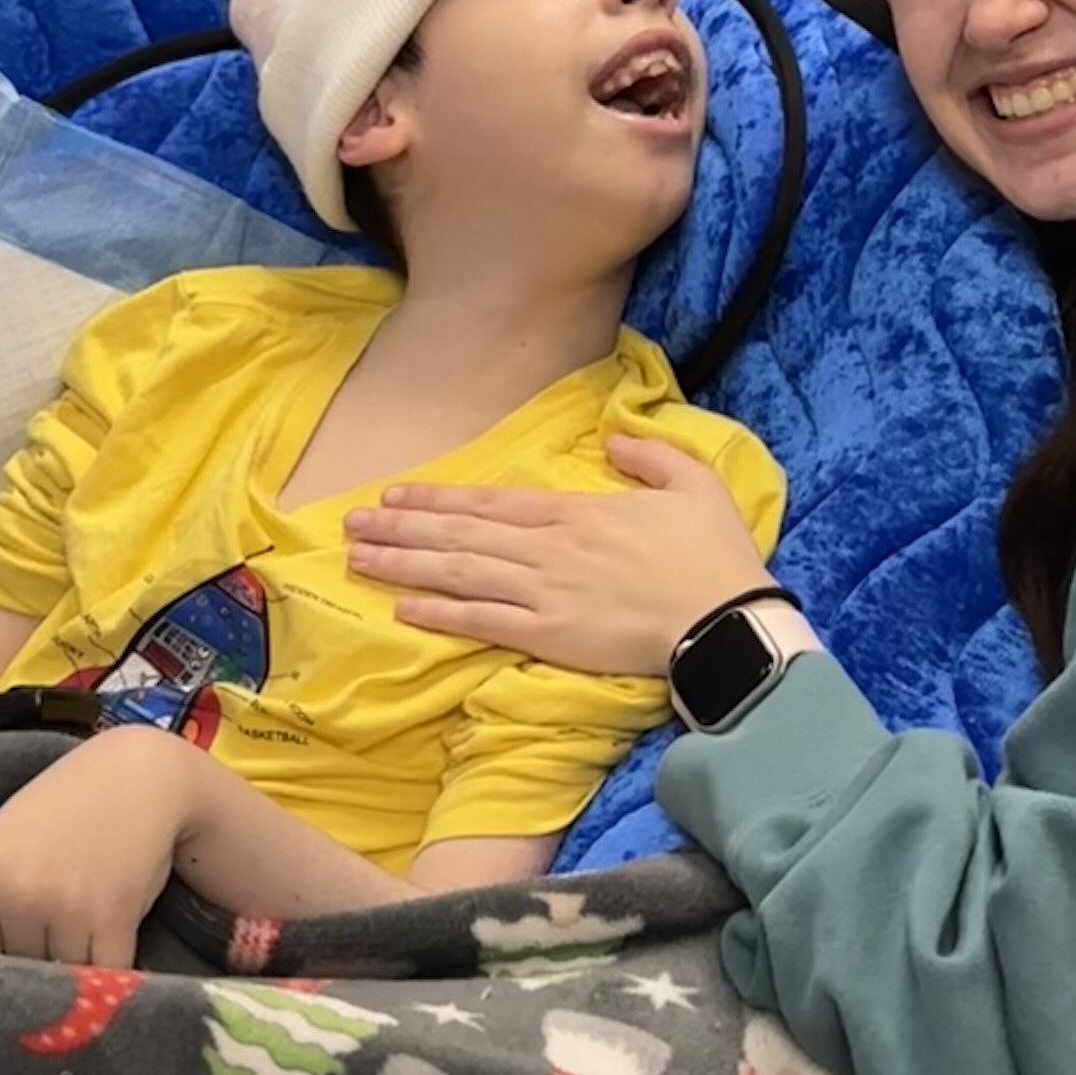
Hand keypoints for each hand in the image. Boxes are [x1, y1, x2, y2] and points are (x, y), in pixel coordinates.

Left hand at [0, 725, 206, 964]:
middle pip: (17, 970)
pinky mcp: (111, 917)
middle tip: (62, 932)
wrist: (142, 778)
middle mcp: (14, 894)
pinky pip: (105, 973)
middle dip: (37, 964)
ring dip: (77, 970)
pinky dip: (112, 971)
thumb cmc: (60, 809)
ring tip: (89, 931)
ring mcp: (63, 907)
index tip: (22, 938)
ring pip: (61, 978)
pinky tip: (115, 943)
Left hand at [343, 432, 778, 678]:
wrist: (724, 621)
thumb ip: (648, 457)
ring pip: (457, 573)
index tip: (395, 494)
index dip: (438, 498)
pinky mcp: (548, 637)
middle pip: (459, 533)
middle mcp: (546, 549)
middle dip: (401, 528)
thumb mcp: (693, 484)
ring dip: (403, 563)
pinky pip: (480, 622)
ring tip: (357, 558)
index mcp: (575, 513)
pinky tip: (401, 606)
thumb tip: (613, 437)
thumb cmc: (713, 556)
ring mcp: (543, 593)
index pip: (490, 502)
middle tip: (351, 524)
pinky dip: (439, 613)